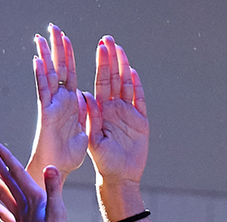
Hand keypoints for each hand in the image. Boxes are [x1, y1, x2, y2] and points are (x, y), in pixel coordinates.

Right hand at [26, 23, 88, 187]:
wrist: (59, 169)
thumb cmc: (70, 154)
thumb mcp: (85, 130)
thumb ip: (86, 113)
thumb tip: (85, 96)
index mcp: (73, 103)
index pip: (70, 74)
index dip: (70, 57)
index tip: (67, 40)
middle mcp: (62, 101)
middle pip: (59, 68)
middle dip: (57, 49)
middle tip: (53, 28)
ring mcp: (54, 105)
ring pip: (49, 75)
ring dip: (46, 56)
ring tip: (43, 37)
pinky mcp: (47, 113)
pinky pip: (44, 92)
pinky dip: (41, 76)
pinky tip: (38, 60)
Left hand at [83, 35, 148, 185]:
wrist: (119, 177)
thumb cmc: (103, 161)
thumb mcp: (93, 140)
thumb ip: (90, 118)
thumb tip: (84, 95)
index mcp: (100, 111)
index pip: (100, 83)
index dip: (101, 66)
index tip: (99, 49)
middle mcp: (114, 108)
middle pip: (113, 79)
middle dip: (111, 60)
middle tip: (108, 40)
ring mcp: (128, 114)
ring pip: (127, 86)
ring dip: (123, 68)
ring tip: (120, 50)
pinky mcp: (141, 122)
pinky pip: (140, 101)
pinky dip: (138, 88)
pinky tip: (133, 73)